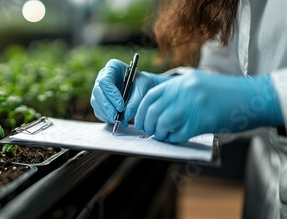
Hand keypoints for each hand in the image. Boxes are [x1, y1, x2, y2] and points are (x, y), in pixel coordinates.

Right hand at [91, 59, 170, 124]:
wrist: (141, 87)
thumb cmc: (142, 83)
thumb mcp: (143, 88)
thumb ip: (136, 101)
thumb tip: (126, 116)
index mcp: (112, 67)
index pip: (105, 81)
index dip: (111, 94)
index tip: (121, 106)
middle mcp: (102, 77)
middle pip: (98, 92)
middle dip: (107, 107)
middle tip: (117, 118)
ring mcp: (98, 89)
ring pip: (96, 103)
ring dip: (107, 114)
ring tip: (120, 121)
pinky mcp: (98, 101)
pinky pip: (98, 110)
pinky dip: (106, 117)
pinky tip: (117, 120)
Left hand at [135, 71, 283, 142]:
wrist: (253, 97)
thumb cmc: (224, 92)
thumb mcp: (197, 82)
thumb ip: (177, 91)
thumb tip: (156, 107)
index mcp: (182, 82)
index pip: (150, 96)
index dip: (140, 110)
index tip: (139, 119)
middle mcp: (185, 92)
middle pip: (153, 111)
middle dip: (146, 124)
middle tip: (148, 131)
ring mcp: (193, 107)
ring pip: (162, 123)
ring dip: (158, 133)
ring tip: (161, 135)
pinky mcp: (202, 122)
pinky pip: (178, 135)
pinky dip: (172, 139)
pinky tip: (174, 139)